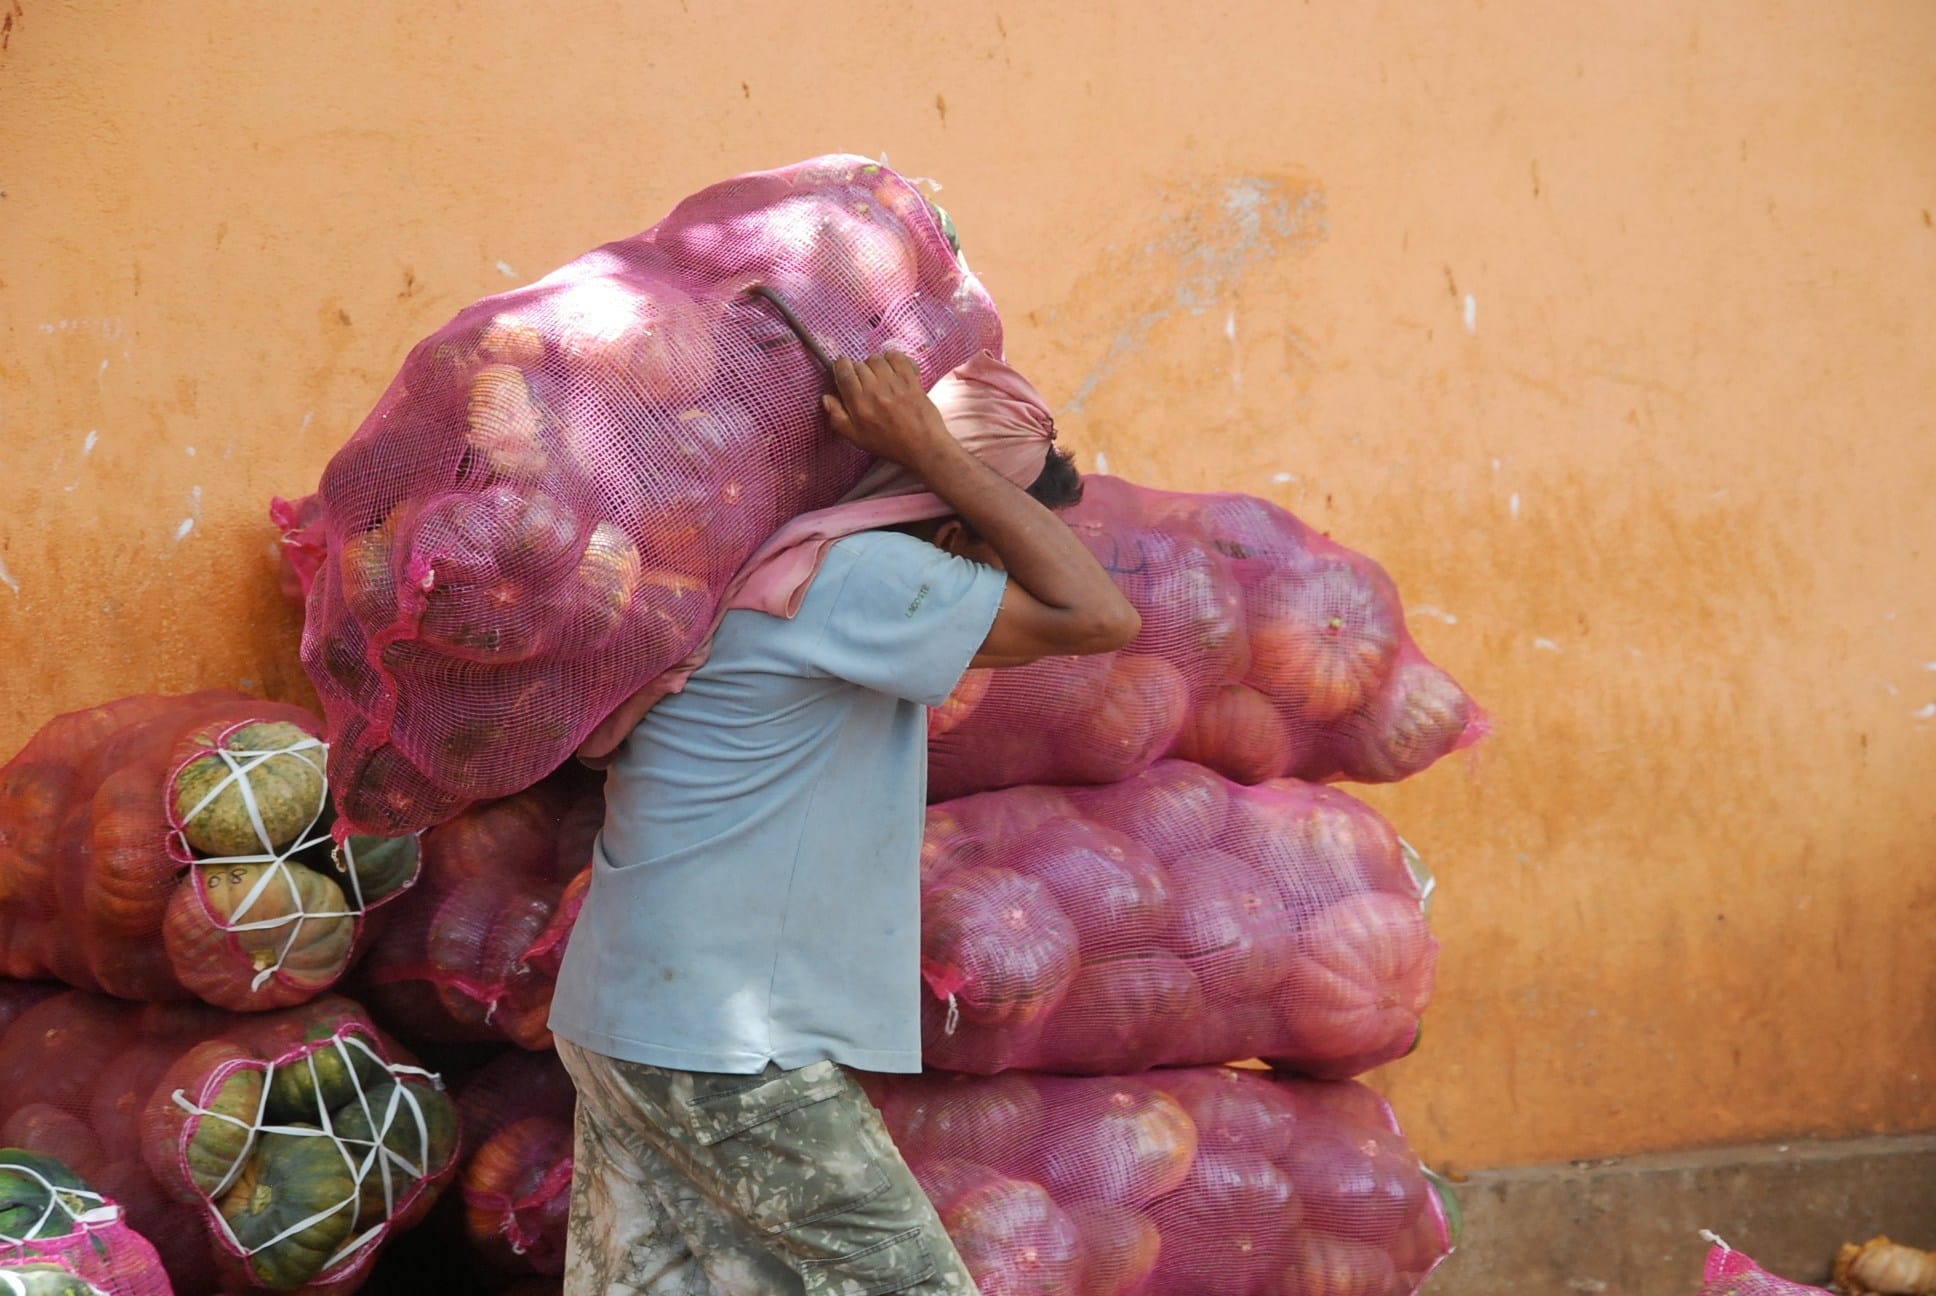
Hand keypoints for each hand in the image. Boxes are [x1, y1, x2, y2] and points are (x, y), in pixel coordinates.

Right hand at [820, 352, 954, 467]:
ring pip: (876, 359)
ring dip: (875, 365)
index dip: (841, 367)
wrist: (923, 447)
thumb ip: (837, 418)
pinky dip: (893, 359)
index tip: (845, 372)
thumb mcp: (856, 438)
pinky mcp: (911, 380)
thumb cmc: (889, 444)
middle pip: (859, 365)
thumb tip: (826, 397)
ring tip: (880, 377)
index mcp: (858, 405)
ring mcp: (894, 384)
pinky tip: (893, 370)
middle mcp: (875, 391)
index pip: (843, 371)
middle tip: (866, 382)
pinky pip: (897, 357)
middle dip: (859, 370)